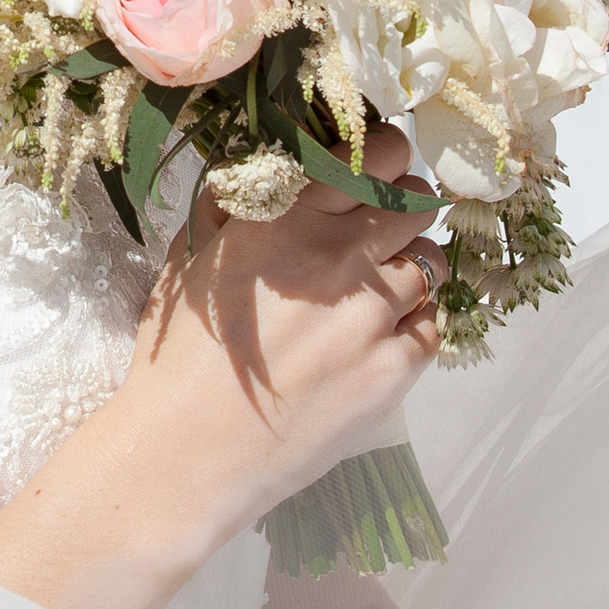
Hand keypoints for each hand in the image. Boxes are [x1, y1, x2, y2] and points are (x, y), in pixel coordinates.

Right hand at [0, 139, 441, 608]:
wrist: (185, 454)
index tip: (380, 167)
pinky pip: (432, 325)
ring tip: (382, 288)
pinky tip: (381, 338)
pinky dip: (415, 324)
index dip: (386, 155)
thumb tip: (274, 166)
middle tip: (385, 227)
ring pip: (428, 262)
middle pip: (412, 202)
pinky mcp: (392, 370)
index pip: (373, 154)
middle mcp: (334, 256)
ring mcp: (370, 316)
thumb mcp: (191, 260)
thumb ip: (234, 205)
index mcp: (281, 218)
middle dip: (405, 206)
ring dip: (412, 265)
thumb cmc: (177, 358)